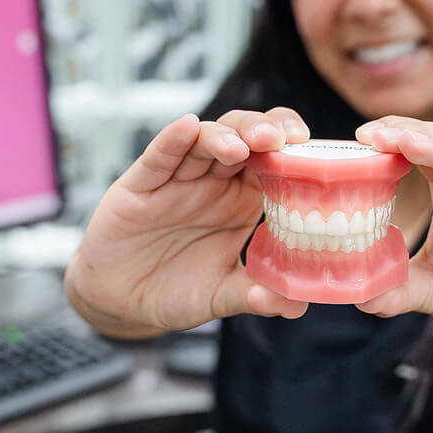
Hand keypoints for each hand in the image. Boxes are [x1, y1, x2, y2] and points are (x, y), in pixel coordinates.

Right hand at [65, 108, 310, 333]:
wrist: (119, 302)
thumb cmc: (176, 289)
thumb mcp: (219, 295)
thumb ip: (254, 296)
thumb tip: (296, 306)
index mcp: (243, 200)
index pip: (275, 162)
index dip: (293, 151)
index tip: (313, 152)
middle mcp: (215, 181)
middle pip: (245, 138)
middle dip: (264, 132)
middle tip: (282, 139)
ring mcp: (179, 179)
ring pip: (205, 139)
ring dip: (225, 135)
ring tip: (242, 146)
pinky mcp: (141, 184)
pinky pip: (159, 156)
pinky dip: (173, 140)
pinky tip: (186, 126)